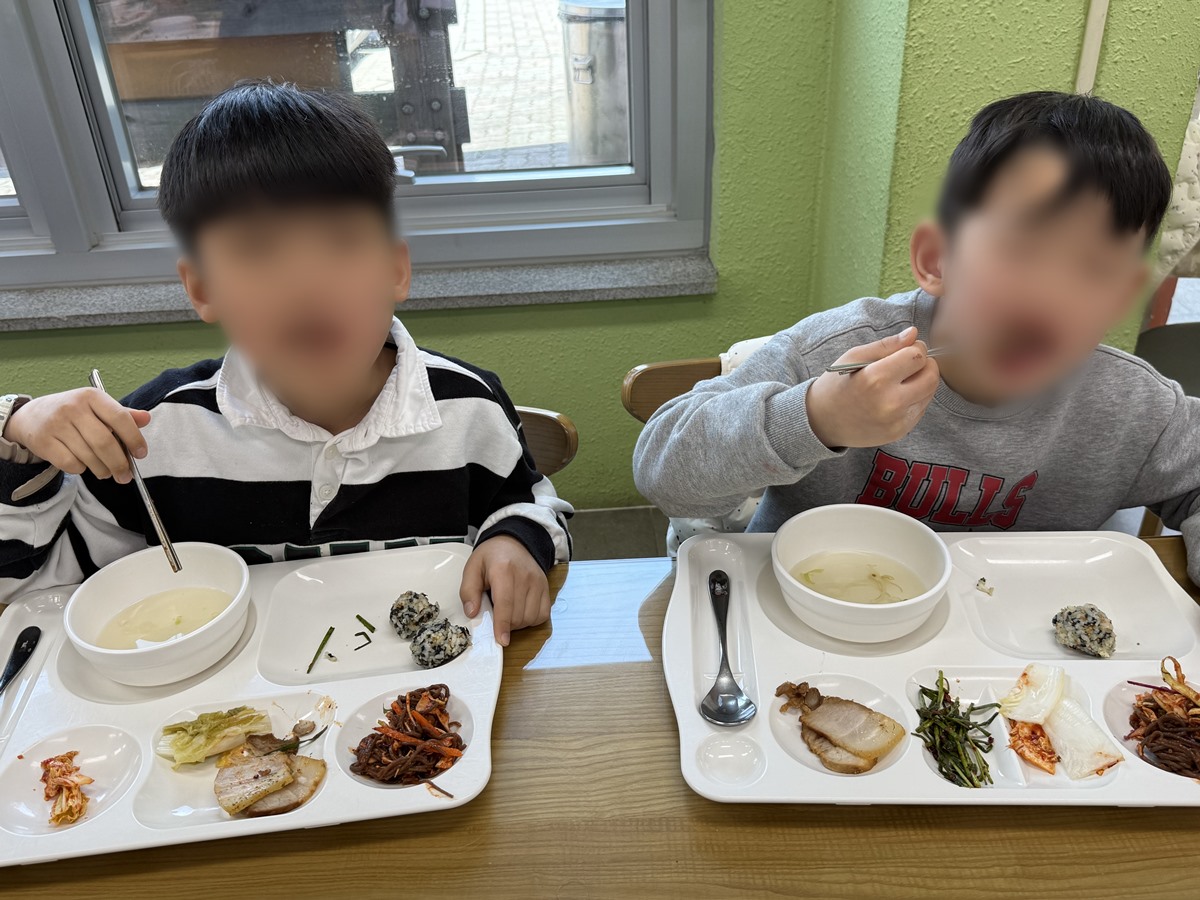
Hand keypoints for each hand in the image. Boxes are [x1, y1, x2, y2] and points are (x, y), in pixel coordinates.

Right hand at [5, 388, 150, 483]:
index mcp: (91, 396)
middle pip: (105, 442)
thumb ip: (122, 415)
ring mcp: (56, 425)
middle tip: (125, 475)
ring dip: (103, 470)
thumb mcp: (96, 407)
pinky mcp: (44, 442)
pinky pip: (71, 464)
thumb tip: (146, 418)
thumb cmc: (72, 413)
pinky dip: (82, 469)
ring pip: (89, 456)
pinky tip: (83, 465)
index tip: (141, 454)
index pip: (120, 418)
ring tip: (106, 472)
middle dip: (119, 464)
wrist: (30, 416)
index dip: (134, 438)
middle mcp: (73, 408)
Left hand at [460, 535, 550, 646]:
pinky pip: (542, 615)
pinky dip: (531, 620)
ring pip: (530, 618)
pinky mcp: (546, 588)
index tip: (502, 640)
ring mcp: (538, 583)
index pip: (505, 603)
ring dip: (517, 623)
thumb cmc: (491, 557)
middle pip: (518, 615)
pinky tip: (520, 611)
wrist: (514, 542)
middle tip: (495, 612)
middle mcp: (525, 576)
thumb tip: (472, 613)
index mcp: (503, 569)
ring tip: (507, 611)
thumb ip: (468, 591)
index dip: (503, 625)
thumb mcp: (472, 568)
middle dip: (505, 623)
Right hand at [806, 326, 938, 448]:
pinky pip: (921, 409)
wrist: (822, 421)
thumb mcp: (854, 357)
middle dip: (925, 365)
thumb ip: (887, 345)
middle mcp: (889, 402)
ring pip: (930, 393)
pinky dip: (914, 399)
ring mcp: (896, 421)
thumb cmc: (837, 384)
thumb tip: (913, 334)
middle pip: (931, 376)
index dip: (915, 348)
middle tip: (910, 364)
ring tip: (901, 381)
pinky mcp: (900, 432)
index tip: (907, 349)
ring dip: (921, 382)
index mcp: (875, 379)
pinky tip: (895, 397)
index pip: (917, 356)